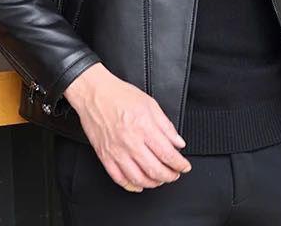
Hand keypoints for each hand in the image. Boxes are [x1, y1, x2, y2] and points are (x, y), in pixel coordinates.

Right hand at [64, 63, 192, 191]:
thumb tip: (178, 142)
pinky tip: (139, 184)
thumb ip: (166, 125)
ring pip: (138, 178)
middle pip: (155, 170)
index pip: (167, 154)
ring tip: (160, 179)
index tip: (184, 166)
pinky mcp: (105, 156)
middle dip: (169, 176)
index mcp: (144, 127)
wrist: (95, 94)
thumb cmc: (120, 95)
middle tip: (175, 174)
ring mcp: (117, 151)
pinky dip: (131, 185)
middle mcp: (131, 141)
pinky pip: (119, 178)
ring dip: (153, 183)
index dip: (179, 164)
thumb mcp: (150, 103)